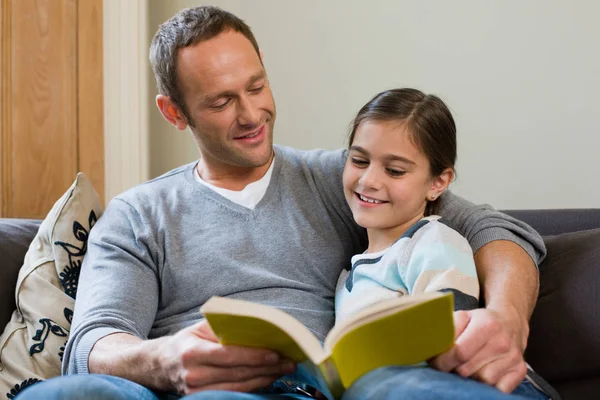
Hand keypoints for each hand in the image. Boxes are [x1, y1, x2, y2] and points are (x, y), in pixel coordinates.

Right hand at [158, 320, 295, 394]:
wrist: (160, 365)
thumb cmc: (186, 342)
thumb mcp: (200, 328)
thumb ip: (224, 326)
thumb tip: (255, 324)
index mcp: (193, 352)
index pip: (230, 355)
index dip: (254, 356)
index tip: (276, 354)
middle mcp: (195, 375)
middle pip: (238, 373)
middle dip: (267, 368)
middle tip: (288, 363)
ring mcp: (197, 392)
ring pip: (239, 388)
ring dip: (264, 379)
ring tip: (283, 371)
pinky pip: (233, 395)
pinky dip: (253, 387)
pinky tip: (267, 379)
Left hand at [429, 308, 527, 392]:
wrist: (510, 322)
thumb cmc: (481, 321)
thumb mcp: (463, 316)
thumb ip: (447, 329)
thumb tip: (431, 344)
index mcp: (486, 326)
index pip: (459, 352)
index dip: (443, 361)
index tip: (435, 363)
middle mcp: (502, 343)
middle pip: (468, 369)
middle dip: (453, 370)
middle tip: (449, 365)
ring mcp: (513, 358)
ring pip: (483, 381)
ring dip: (471, 378)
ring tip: (467, 367)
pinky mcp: (520, 370)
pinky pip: (499, 389)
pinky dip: (488, 386)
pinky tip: (481, 374)